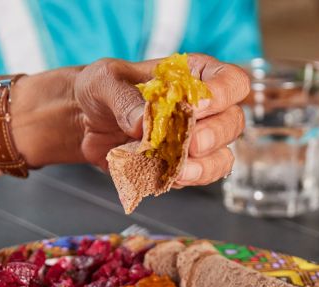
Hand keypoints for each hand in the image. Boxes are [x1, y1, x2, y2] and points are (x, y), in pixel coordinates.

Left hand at [74, 54, 249, 185]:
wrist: (84, 122)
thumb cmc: (101, 91)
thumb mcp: (104, 81)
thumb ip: (123, 98)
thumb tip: (143, 123)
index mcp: (194, 76)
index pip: (231, 80)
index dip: (223, 94)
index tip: (196, 107)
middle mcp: (204, 108)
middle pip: (233, 121)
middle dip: (215, 134)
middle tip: (189, 142)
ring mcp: (197, 139)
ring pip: (224, 154)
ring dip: (206, 164)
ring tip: (180, 168)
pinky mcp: (184, 165)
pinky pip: (203, 176)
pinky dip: (191, 179)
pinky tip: (173, 176)